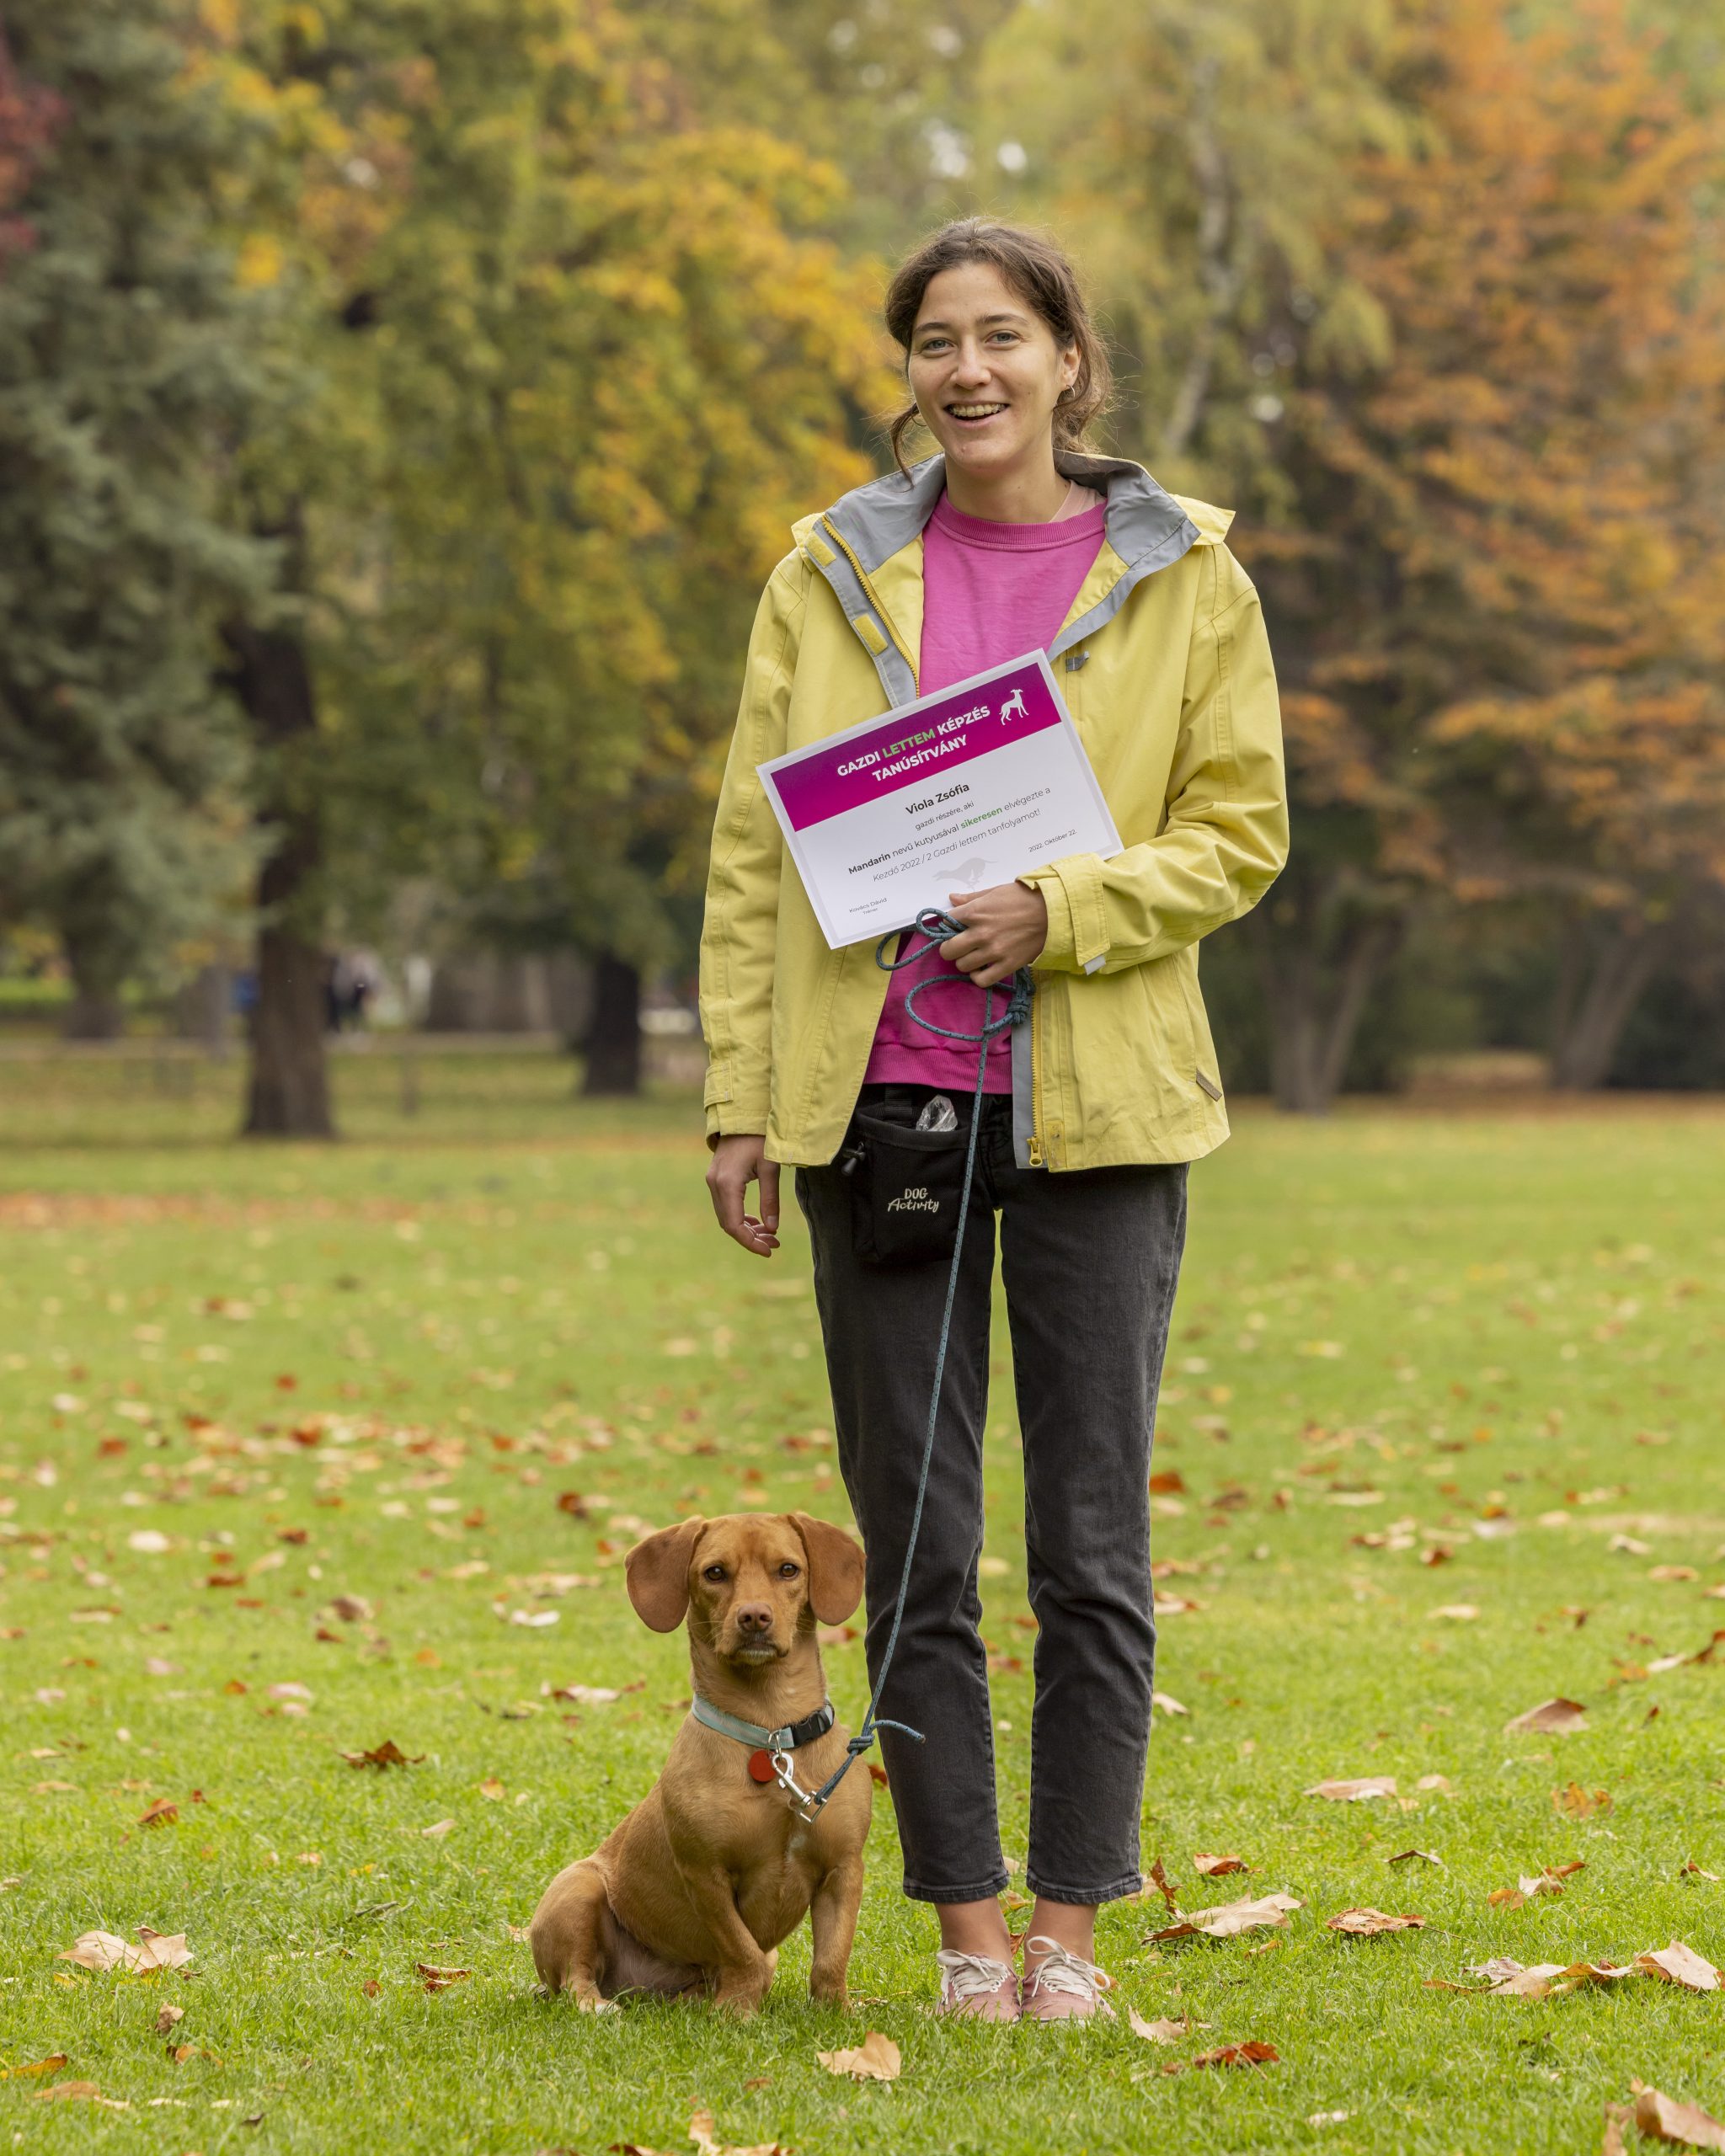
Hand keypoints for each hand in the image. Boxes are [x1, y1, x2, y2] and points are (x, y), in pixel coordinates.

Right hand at [706, 1134, 779, 1257]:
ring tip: (770, 1235)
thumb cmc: (759, 1138)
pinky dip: (740, 1216)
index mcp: (727, 1184)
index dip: (750, 1242)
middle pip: (728, 1224)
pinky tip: (757, 1222)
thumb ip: (770, 1199)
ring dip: (746, 1228)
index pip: (734, 1225)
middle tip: (774, 1244)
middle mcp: (715, 1184)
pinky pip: (725, 1206)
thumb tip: (773, 1228)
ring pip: (726, 1216)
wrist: (742, 1115)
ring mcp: (713, 1181)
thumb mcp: (770, 1168)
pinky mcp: (716, 1178)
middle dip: (751, 1237)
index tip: (769, 1251)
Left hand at [941, 881, 1047, 988]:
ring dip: (965, 961)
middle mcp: (981, 933)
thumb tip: (952, 898)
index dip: (949, 925)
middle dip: (950, 947)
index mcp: (976, 912)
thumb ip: (972, 898)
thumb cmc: (1025, 898)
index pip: (947, 922)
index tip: (955, 927)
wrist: (1054, 912)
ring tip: (974, 956)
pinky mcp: (1007, 965)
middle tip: (960, 945)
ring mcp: (993, 951)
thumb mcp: (996, 891)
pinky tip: (981, 969)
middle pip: (948, 950)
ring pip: (962, 965)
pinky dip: (977, 977)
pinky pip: (981, 980)